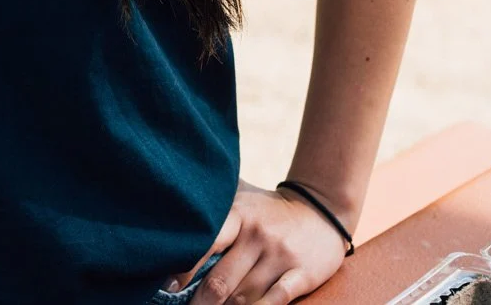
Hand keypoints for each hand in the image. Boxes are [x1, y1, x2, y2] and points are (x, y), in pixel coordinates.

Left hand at [174, 181, 351, 304]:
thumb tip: (174, 199)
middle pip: (221, 280)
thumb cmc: (269, 209)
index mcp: (239, 215)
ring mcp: (280, 256)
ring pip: (244, 296)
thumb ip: (216, 202)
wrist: (321, 209)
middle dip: (201, 303)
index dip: (185, 269)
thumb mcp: (243, 196)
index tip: (169, 287)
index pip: (206, 243)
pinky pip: (276, 301)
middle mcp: (257, 235)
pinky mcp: (302, 274)